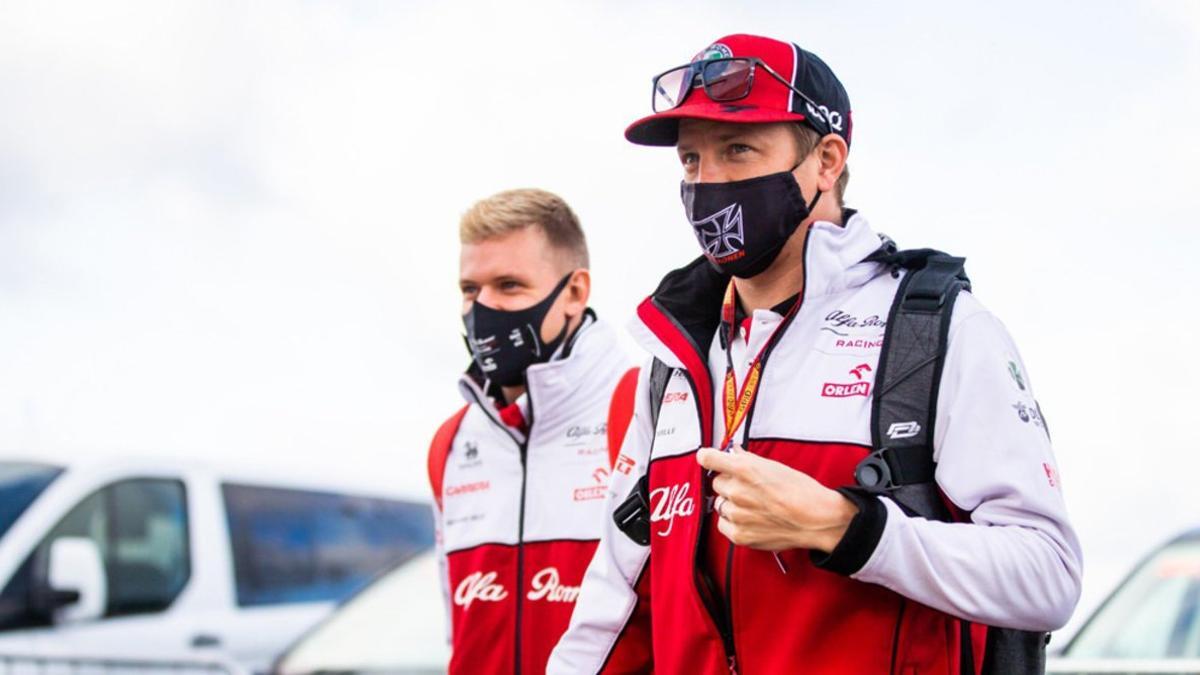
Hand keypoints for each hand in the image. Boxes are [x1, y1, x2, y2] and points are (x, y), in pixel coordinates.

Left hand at [697, 444, 857, 552]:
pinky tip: (750, 519)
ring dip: (731, 503)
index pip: (707, 458)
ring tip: (754, 506)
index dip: (708, 457)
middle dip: (729, 484)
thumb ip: (747, 459)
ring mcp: (736, 514)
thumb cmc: (800, 490)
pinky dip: (733, 522)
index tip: (708, 459)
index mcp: (744, 469)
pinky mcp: (739, 535)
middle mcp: (736, 491)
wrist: (816, 519)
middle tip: (749, 489)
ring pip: (720, 504)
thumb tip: (732, 452)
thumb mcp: (774, 466)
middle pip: (717, 483)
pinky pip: (723, 524)